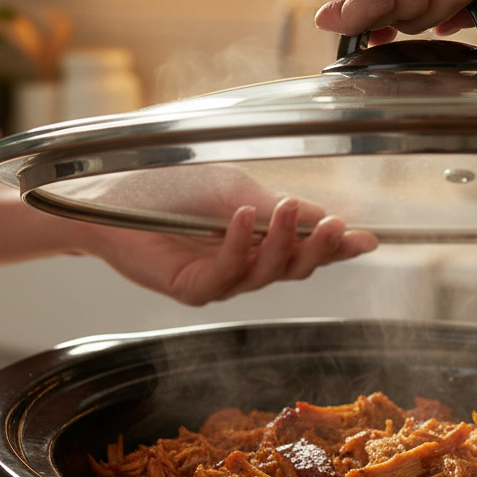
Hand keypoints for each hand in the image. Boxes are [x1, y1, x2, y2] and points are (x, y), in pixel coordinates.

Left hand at [77, 196, 377, 305]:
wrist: (109, 196)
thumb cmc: (168, 187)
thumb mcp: (234, 187)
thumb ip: (278, 206)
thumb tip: (330, 217)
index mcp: (260, 238)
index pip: (307, 247)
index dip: (338, 247)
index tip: (367, 241)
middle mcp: (246, 263)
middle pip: (296, 267)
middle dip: (319, 249)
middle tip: (335, 228)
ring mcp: (222, 280)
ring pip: (267, 273)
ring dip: (281, 241)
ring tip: (286, 210)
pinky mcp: (195, 289)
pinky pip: (228, 274)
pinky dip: (239, 244)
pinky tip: (243, 219)